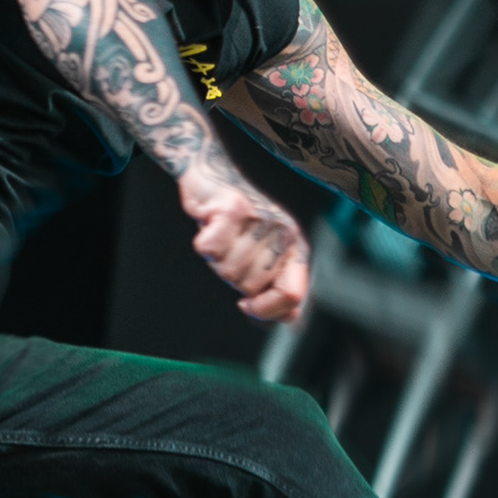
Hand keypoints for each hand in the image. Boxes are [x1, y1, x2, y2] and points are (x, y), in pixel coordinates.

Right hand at [177, 165, 311, 322]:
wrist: (211, 179)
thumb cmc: (236, 224)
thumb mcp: (262, 257)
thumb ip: (278, 287)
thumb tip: (291, 318)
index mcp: (294, 248)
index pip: (291, 295)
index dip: (266, 309)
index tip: (247, 304)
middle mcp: (283, 233)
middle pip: (252, 286)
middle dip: (233, 277)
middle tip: (230, 251)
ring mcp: (260, 219)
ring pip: (228, 270)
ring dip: (217, 260)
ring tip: (221, 238)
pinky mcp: (232, 207)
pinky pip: (210, 249)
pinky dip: (203, 241)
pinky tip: (209, 226)